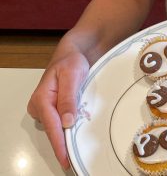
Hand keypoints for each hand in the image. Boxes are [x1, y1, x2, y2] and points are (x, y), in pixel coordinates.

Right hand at [27, 52, 89, 169]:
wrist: (72, 53)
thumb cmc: (71, 61)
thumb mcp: (72, 75)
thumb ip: (68, 98)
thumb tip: (67, 122)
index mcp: (42, 98)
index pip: (51, 126)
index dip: (59, 143)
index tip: (65, 159)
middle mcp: (39, 106)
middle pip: (53, 129)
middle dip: (64, 142)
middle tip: (77, 156)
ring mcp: (45, 109)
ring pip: (57, 127)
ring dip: (68, 133)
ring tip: (81, 141)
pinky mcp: (52, 109)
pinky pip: (60, 122)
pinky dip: (69, 126)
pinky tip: (78, 130)